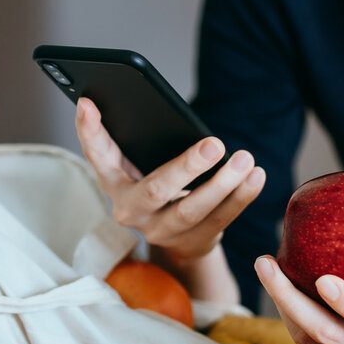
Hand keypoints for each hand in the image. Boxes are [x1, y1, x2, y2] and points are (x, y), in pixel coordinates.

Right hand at [74, 97, 266, 262]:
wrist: (175, 237)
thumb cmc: (156, 182)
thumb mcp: (137, 163)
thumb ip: (133, 139)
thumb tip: (136, 102)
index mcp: (112, 182)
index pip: (97, 155)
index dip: (88, 131)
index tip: (88, 102)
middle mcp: (131, 211)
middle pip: (155, 190)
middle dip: (186, 168)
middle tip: (215, 144)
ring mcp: (161, 231)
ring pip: (193, 210)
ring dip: (223, 185)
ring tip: (246, 160)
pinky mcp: (192, 242)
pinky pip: (220, 220)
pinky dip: (241, 197)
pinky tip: (256, 177)